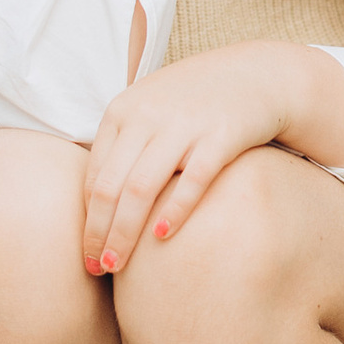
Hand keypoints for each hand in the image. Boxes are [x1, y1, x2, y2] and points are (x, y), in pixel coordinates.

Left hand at [80, 43, 318, 274]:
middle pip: (111, 186)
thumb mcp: (149, 109)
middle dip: (99, 233)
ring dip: (125, 232)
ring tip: (118, 265)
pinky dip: (174, 210)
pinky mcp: (220, 134)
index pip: (94, 175)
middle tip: (98, 269)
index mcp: (122, 111)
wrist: (255, 73)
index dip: (87, 220)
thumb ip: (122, 145)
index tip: (87, 253)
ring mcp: (183, 124)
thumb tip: (94, 203)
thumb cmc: (194, 101)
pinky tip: (162, 237)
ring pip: (141, 188)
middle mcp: (147, 115)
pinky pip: (192, 180)